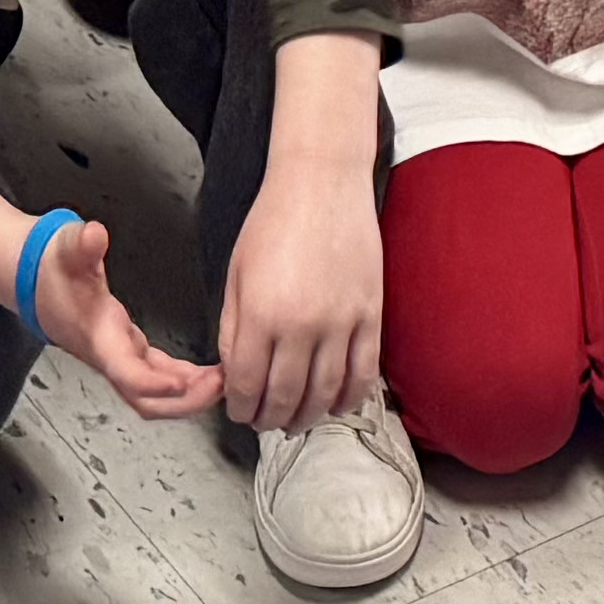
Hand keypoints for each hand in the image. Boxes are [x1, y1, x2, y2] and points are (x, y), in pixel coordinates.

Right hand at [24, 215, 225, 421]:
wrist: (33, 281)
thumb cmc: (51, 270)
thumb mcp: (66, 249)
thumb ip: (81, 243)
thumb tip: (93, 234)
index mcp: (99, 338)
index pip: (127, 374)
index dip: (154, 384)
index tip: (183, 382)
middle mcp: (109, 356)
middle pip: (145, 400)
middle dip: (184, 402)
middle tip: (222, 386)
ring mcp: (118, 358)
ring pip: (152, 395)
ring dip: (187, 395)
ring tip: (223, 382)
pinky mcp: (126, 351)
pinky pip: (157, 377)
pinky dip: (182, 381)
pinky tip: (205, 375)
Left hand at [216, 149, 385, 433]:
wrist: (322, 181)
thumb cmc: (274, 219)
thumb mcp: (236, 273)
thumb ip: (232, 328)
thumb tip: (234, 373)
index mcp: (262, 313)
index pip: (248, 384)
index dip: (241, 407)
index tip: (240, 412)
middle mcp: (302, 324)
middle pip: (286, 397)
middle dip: (271, 418)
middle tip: (265, 423)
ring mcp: (341, 321)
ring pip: (326, 392)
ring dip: (308, 416)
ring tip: (296, 420)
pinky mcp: (371, 314)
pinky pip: (364, 372)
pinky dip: (349, 398)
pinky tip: (336, 404)